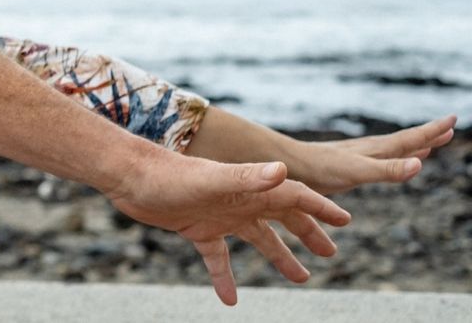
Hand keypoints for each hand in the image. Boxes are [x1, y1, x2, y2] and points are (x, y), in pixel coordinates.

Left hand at [106, 154, 348, 305]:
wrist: (127, 177)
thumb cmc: (168, 175)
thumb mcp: (211, 179)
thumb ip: (247, 177)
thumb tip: (282, 170)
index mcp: (249, 187)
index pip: (294, 196)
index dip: (320, 208)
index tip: (345, 220)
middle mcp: (238, 200)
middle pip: (282, 217)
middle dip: (308, 233)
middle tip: (331, 253)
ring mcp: (218, 215)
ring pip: (257, 239)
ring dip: (279, 257)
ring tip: (301, 279)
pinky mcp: (196, 229)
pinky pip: (218, 258)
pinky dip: (225, 277)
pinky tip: (230, 301)